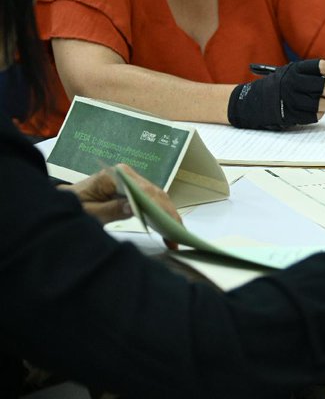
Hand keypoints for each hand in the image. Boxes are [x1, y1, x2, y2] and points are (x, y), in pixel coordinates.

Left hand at [63, 164, 181, 248]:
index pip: (145, 191)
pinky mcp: (131, 189)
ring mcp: (130, 181)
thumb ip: (112, 209)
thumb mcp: (89, 213)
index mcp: (116, 176)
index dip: (161, 208)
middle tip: (180, 235)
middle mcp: (127, 174)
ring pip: (156, 196)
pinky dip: (159, 213)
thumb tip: (134, 208)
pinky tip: (166, 228)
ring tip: (176, 236)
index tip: (172, 225)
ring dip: (167, 215)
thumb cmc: (72, 207)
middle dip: (169, 214)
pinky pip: (150, 200)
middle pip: (155, 193)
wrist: (59, 202)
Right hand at [228, 59, 324, 129]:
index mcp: (294, 69)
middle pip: (323, 86)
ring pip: (320, 103)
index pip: (321, 66)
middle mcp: (292, 83)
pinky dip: (319, 114)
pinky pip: (313, 116)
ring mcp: (291, 99)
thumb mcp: (292, 73)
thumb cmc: (280, 86)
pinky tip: (317, 111)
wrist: (255, 102)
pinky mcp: (290, 114)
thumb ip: (312, 76)